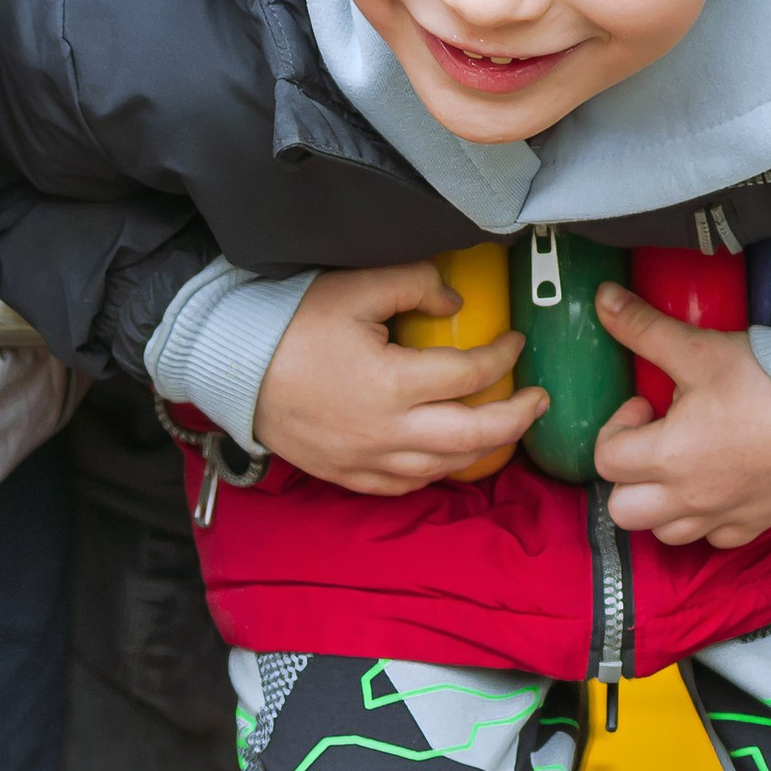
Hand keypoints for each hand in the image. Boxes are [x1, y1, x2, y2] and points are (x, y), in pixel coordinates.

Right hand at [254, 261, 544, 493]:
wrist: (231, 366)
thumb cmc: (290, 323)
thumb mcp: (356, 287)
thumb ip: (415, 285)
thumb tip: (455, 304)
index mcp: (393, 383)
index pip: (470, 375)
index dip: (503, 356)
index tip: (515, 341)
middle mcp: (386, 432)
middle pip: (473, 436)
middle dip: (516, 418)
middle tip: (538, 401)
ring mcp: (366, 461)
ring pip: (444, 468)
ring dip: (483, 449)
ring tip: (504, 428)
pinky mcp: (346, 475)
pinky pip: (406, 486)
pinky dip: (437, 472)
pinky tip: (449, 457)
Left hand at [590, 283, 770, 547]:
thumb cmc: (764, 381)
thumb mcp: (697, 349)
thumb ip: (643, 328)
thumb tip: (602, 299)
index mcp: (667, 456)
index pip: (606, 459)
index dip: (617, 426)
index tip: (646, 404)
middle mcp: (689, 497)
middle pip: (624, 510)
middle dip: (628, 475)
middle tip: (655, 439)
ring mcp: (723, 516)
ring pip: (666, 533)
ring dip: (661, 504)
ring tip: (682, 464)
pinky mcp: (756, 524)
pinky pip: (716, 540)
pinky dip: (708, 520)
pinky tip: (719, 485)